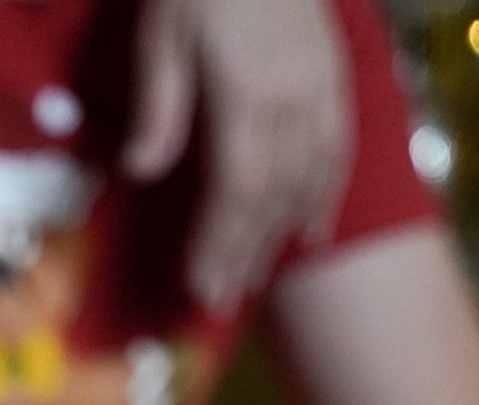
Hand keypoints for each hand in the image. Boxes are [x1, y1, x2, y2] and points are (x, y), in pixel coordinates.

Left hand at [121, 0, 349, 314]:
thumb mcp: (164, 32)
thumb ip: (159, 104)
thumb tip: (141, 171)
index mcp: (247, 90)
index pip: (236, 188)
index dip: (220, 242)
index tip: (201, 285)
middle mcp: (294, 97)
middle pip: (273, 195)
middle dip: (245, 251)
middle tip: (220, 298)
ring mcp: (321, 85)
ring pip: (309, 179)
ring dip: (280, 234)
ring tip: (255, 275)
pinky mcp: (335, 73)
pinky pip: (338, 147)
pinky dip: (326, 194)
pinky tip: (313, 231)